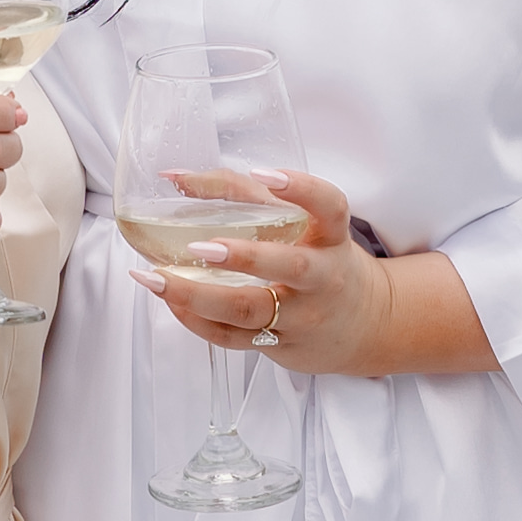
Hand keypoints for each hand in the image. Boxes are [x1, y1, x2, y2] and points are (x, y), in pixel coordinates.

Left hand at [136, 173, 502, 389]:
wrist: (365, 326)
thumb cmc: (320, 262)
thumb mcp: (298, 225)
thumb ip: (241, 193)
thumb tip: (173, 176)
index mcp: (331, 239)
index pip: (330, 208)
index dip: (301, 189)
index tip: (265, 174)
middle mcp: (322, 278)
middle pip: (290, 266)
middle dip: (245, 256)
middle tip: (200, 246)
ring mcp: (302, 317)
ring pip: (250, 311)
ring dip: (198, 296)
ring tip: (156, 278)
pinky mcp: (281, 346)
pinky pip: (233, 338)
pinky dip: (197, 321)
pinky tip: (171, 301)